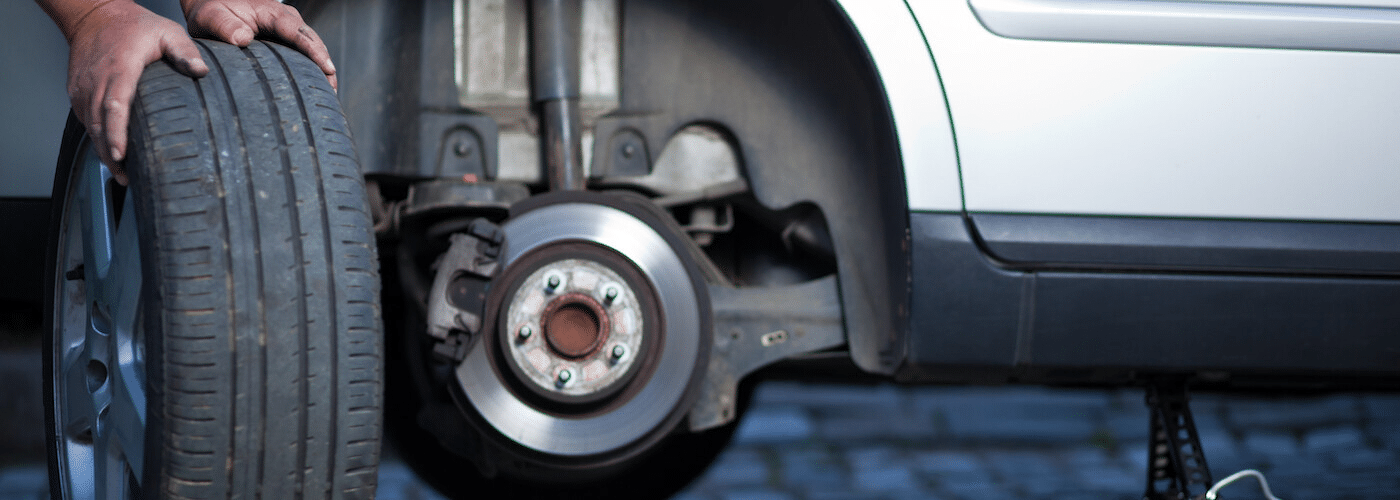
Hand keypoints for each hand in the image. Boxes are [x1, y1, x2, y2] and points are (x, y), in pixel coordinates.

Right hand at [48, 0, 208, 182]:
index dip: (116, 132)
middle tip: (126, 178)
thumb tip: (202, 71)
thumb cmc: (134, 26)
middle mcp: (97, 81)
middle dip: (110, 153)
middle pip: (99, 123)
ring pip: (89, 125)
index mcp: (120, 69)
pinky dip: (96, 138)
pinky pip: (84, 120)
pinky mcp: (77, 92)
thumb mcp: (166, 31)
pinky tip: (110, 153)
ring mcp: (83, 87)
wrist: (95, 15)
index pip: (114, 105)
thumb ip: (185, 51)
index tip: (121, 154)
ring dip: (102, 150)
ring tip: (121, 173)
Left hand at [181, 0, 335, 89]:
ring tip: (327, 94)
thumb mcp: (211, 16)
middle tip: (331, 91)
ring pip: (312, 48)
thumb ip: (225, 26)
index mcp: (271, 13)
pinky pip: (303, 53)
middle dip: (325, 65)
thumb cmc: (211, 10)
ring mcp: (288, 29)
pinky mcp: (285, 40)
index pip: (298, 32)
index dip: (314, 51)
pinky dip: (311, 69)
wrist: (209, 3)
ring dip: (321, 69)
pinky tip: (313, 88)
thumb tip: (244, 39)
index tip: (327, 69)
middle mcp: (286, 19)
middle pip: (313, 41)